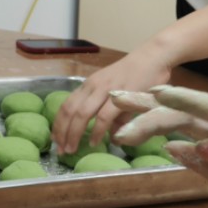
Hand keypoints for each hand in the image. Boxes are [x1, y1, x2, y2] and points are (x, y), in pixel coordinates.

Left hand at [51, 52, 170, 154]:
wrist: (152, 57)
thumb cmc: (134, 76)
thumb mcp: (114, 93)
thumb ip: (109, 112)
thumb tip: (111, 136)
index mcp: (88, 85)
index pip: (65, 105)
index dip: (58, 124)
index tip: (55, 140)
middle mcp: (92, 86)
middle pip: (69, 111)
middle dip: (62, 132)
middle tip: (60, 150)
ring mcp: (105, 90)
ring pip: (82, 113)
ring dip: (74, 133)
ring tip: (71, 149)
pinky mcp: (120, 94)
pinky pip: (104, 115)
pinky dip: (97, 131)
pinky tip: (95, 142)